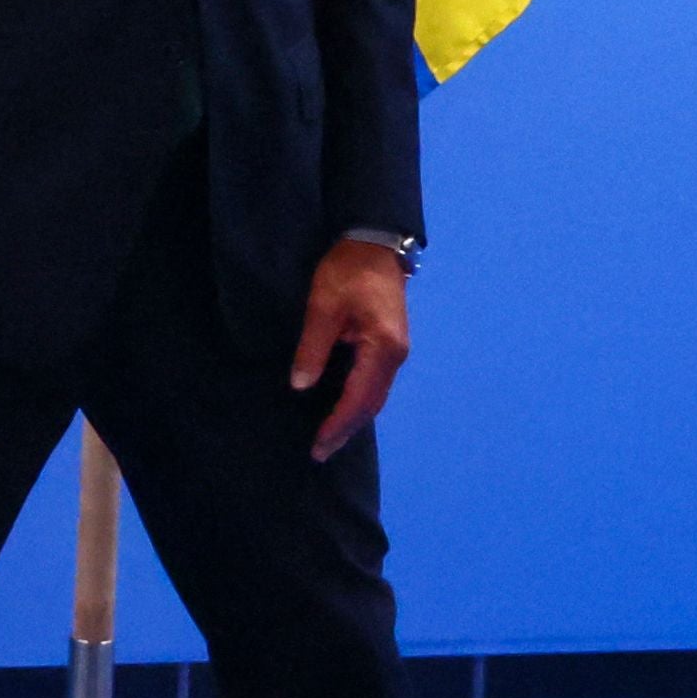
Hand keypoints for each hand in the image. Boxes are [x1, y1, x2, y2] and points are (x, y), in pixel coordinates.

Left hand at [291, 238, 411, 459]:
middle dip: (346, 429)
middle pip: (371, 403)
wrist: (374, 245)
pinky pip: (374, 383)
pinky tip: (343, 410)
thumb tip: (301, 385)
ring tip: (329, 439)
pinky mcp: (388, 345)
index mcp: (382, 348)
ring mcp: (395, 351)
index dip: (338, 423)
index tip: (319, 444)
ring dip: (353, 418)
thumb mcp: (323, 306)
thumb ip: (313, 347)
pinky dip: (359, 401)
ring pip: (375, 395)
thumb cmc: (346, 271)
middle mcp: (395, 356)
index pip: (359, 397)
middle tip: (321, 452)